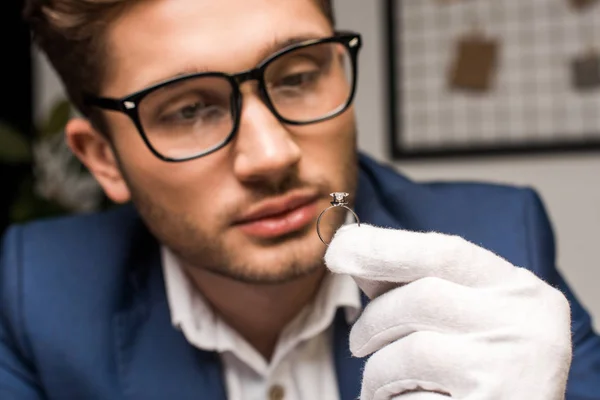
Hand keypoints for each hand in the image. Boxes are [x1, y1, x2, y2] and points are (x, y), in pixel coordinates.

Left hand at [324, 224, 571, 399]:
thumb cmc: (478, 374)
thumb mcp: (460, 320)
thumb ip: (414, 286)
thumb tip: (351, 249)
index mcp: (522, 292)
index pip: (447, 251)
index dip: (385, 245)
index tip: (340, 248)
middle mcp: (528, 325)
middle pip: (422, 298)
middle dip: (374, 319)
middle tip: (358, 343)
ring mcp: (512, 370)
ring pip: (412, 351)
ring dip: (378, 371)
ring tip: (381, 386)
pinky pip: (412, 398)